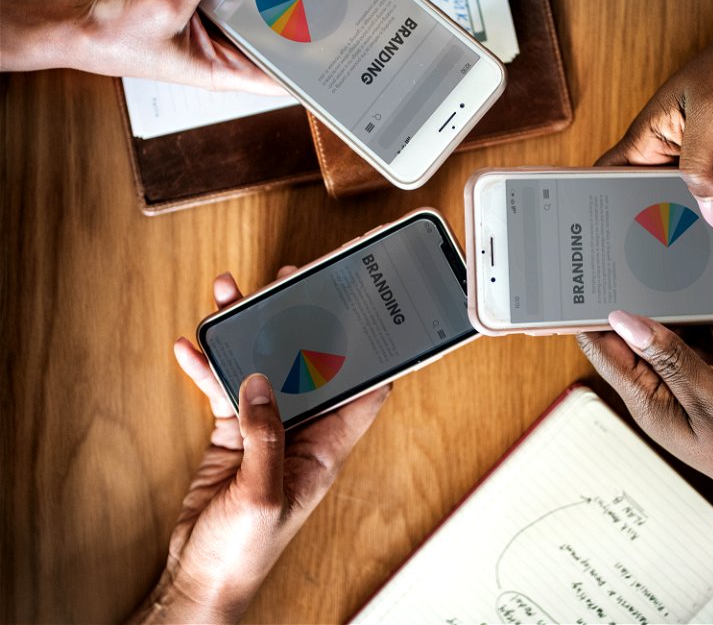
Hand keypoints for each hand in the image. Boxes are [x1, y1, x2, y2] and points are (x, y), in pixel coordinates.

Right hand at [131, 269, 388, 622]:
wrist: (200, 576)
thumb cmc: (244, 552)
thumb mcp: (263, 495)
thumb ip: (265, 437)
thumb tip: (263, 383)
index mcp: (326, 450)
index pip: (363, 392)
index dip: (370, 353)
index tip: (364, 312)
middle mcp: (301, 433)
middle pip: (308, 367)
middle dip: (298, 325)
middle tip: (286, 285)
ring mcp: (266, 430)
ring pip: (263, 369)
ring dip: (245, 335)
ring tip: (229, 299)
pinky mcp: (233, 433)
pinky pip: (223, 389)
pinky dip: (208, 368)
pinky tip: (192, 348)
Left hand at [579, 311, 712, 599]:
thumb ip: (670, 359)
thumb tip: (624, 322)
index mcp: (644, 400)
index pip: (601, 349)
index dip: (590, 315)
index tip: (593, 280)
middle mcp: (649, 391)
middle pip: (627, 337)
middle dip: (646, 309)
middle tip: (665, 284)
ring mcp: (670, 385)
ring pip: (659, 336)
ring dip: (681, 320)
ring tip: (710, 317)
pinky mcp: (690, 379)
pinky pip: (683, 344)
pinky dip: (700, 332)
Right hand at [598, 0, 712, 228]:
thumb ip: (702, 166)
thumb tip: (709, 214)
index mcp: (648, 139)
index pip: (610, 176)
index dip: (606, 205)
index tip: (616, 235)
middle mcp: (669, 154)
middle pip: (658, 202)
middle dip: (677, 227)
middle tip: (699, 247)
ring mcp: (699, 162)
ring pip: (702, 206)